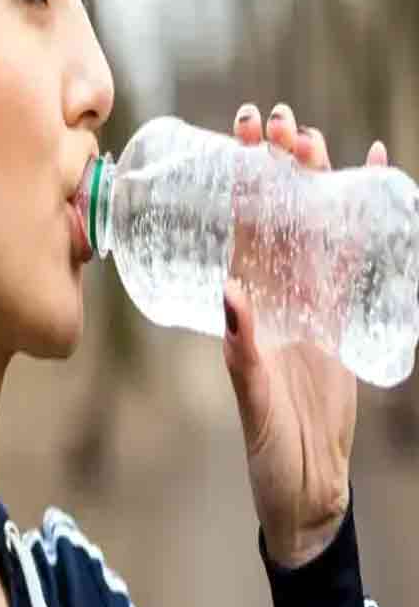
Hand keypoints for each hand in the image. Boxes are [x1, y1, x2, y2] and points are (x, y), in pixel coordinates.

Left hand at [224, 103, 387, 568]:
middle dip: (277, 166)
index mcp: (246, 309)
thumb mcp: (251, 400)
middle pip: (277, 215)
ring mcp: (312, 304)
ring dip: (316, 182)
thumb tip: (231, 294)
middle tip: (279, 118)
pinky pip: (355, 260)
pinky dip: (364, 220)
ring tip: (317, 136)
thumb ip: (242, 352)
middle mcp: (276, 296)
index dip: (241, 182)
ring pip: (315, 228)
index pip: (241, 229)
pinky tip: (374, 178)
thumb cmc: (269, 451)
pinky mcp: (345, 320)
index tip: (241, 136)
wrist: (310, 488)